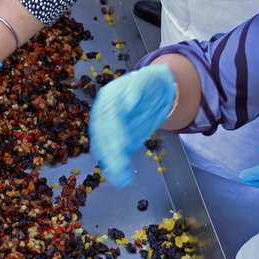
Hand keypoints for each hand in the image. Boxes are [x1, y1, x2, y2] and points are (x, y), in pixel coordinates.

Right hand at [88, 64, 176, 186]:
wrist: (156, 90)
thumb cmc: (150, 83)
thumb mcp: (146, 79)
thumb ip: (136, 89)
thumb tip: (130, 101)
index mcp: (109, 98)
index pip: (108, 116)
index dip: (113, 130)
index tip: (121, 144)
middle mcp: (104, 115)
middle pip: (103, 135)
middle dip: (110, 152)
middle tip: (119, 166)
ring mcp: (110, 128)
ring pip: (106, 147)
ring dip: (112, 163)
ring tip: (121, 178)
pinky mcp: (119, 140)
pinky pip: (115, 153)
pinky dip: (117, 166)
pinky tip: (122, 178)